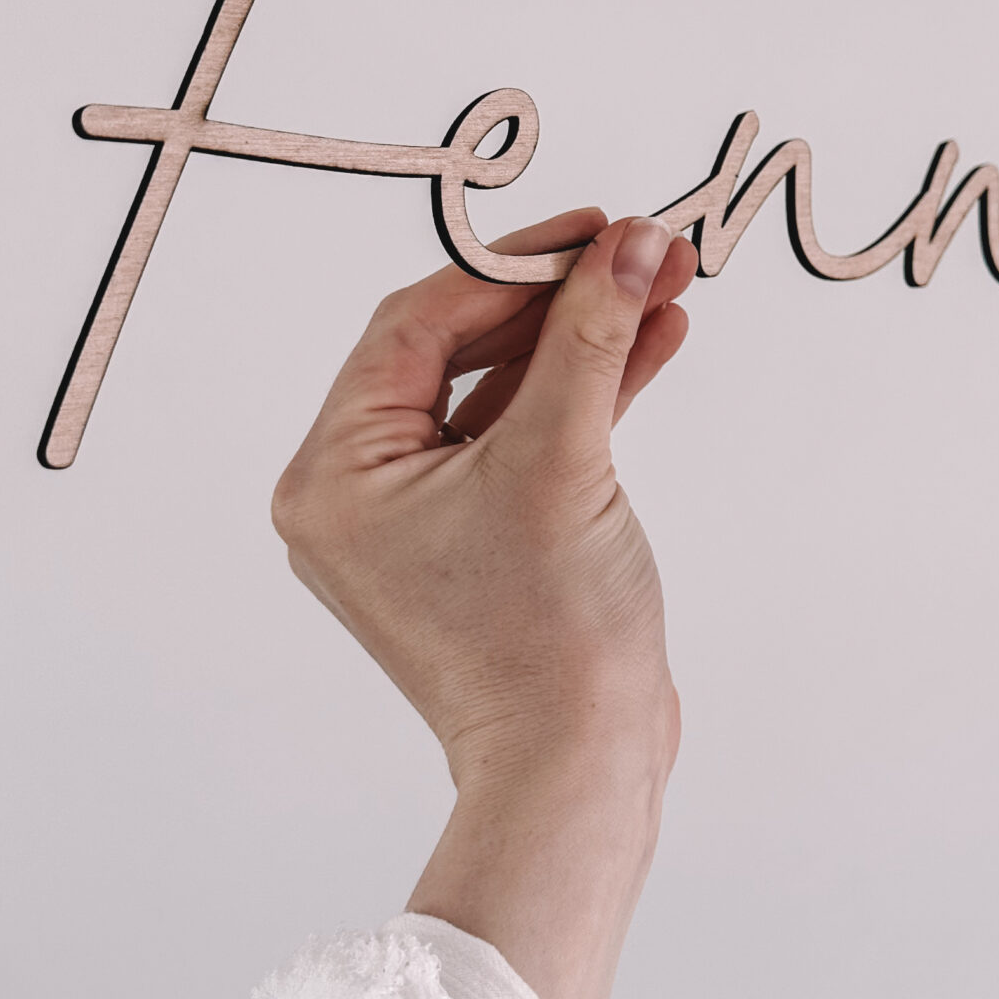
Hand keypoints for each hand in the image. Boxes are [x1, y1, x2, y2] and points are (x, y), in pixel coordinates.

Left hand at [271, 210, 697, 998]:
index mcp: (333, 473)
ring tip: (666, 283)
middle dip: (561, 300)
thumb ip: (593, 335)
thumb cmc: (547, 637)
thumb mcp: (565, 458)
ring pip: (504, 394)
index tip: (595, 226)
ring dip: (585, 341)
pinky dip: (585, 399)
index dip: (513, 265)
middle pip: (462, 352)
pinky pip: (525, 442)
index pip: (418, 325)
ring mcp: (420, 521)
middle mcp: (358, 493)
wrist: (580, 771)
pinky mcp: (483, 542)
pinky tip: (652, 344)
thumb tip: (629, 241)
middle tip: (642, 246)